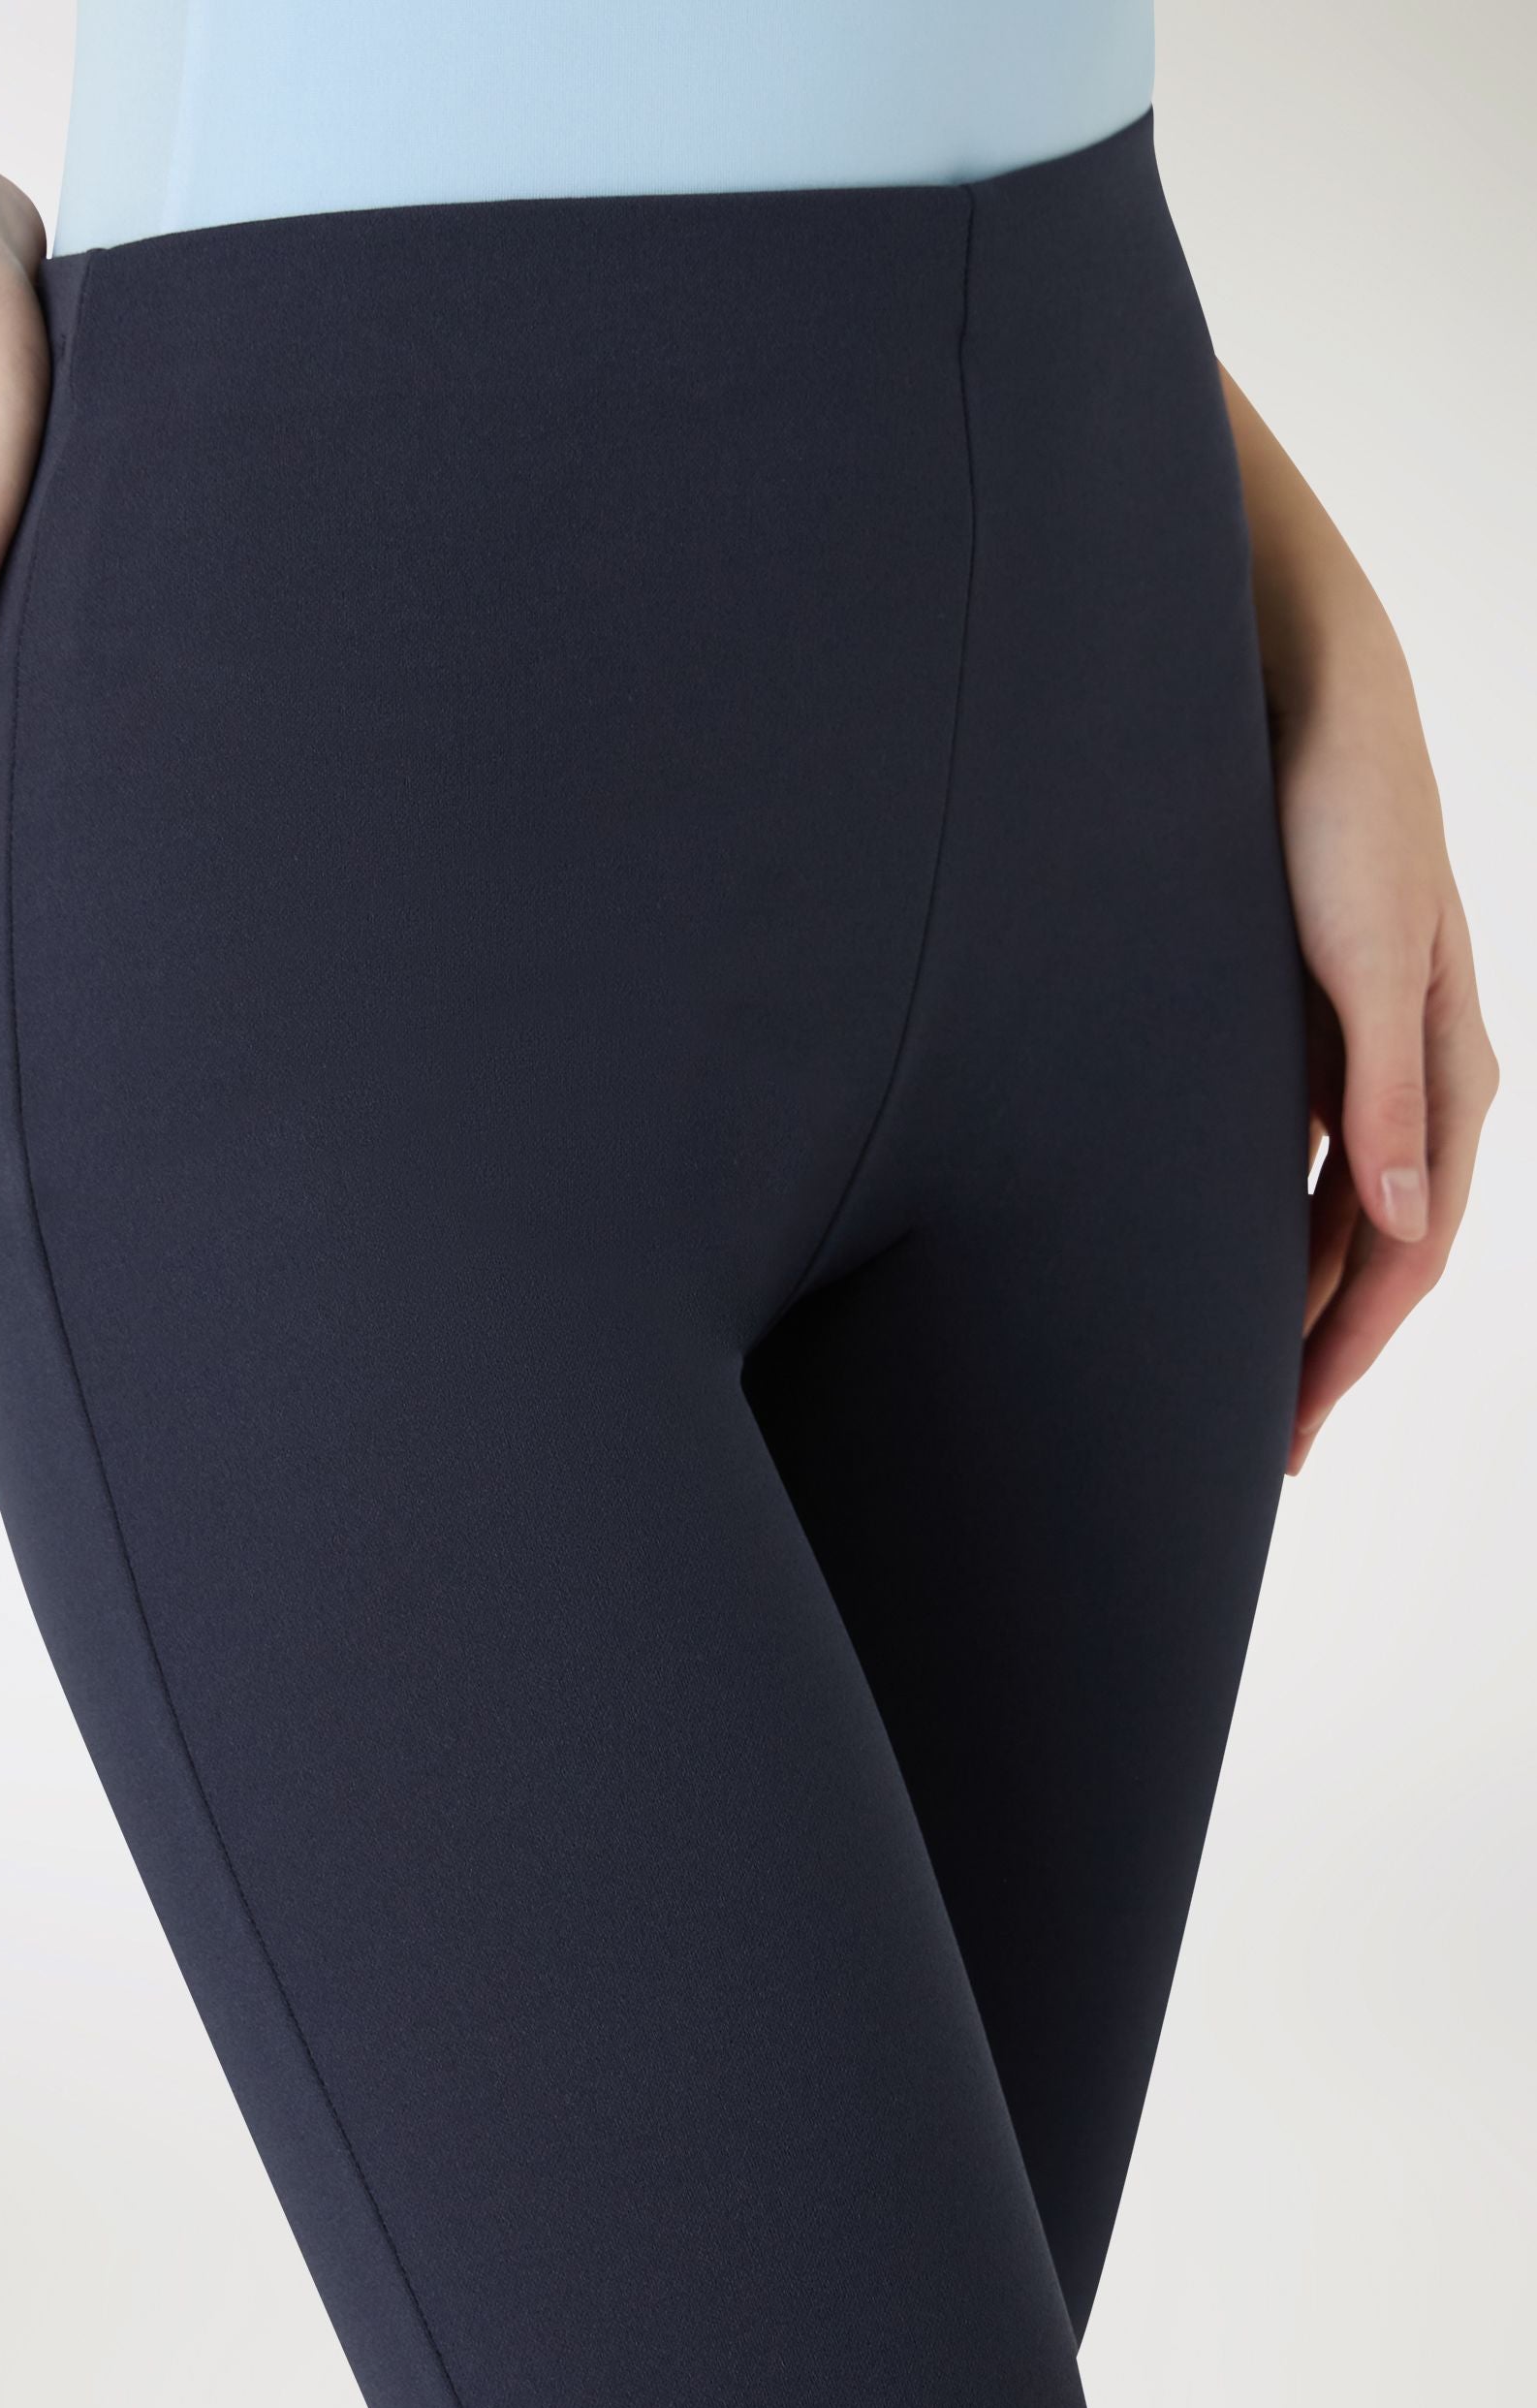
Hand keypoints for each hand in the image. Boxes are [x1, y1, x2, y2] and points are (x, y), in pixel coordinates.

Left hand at [1274, 627, 1499, 1473]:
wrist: (1309, 694)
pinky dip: (1275, 1220)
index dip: (1351, 1351)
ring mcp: (1366, 1053)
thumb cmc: (1340, 812)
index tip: (1290, 1434)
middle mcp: (1416, 1075)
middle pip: (1377, 1250)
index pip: (1407, 1252)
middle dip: (1327, 1349)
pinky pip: (1304, 1157)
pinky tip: (1227, 1254)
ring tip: (1244, 1375)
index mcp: (1448, 1071)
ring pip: (1340, 1211)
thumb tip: (1400, 1221)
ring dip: (1301, 1294)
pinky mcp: (1313, 1023)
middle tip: (1263, 1443)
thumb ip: (1381, 1088)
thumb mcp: (1364, 956)